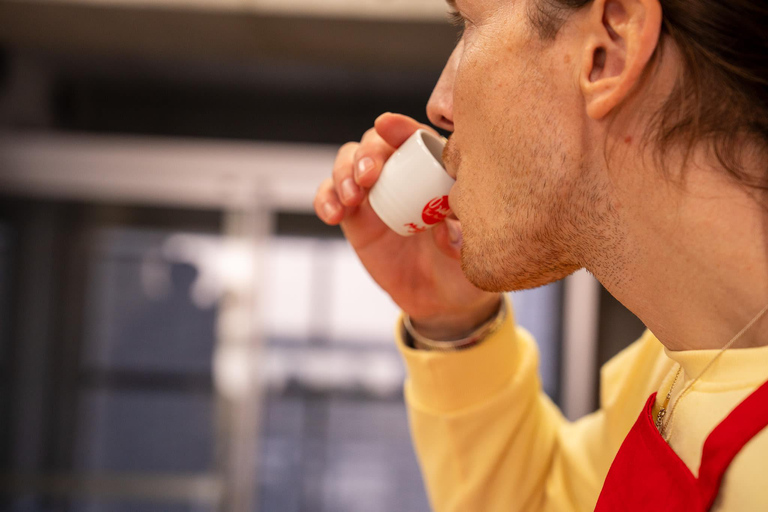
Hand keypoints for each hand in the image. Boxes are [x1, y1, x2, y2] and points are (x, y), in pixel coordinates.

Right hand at [313, 113, 500, 339]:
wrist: (441, 301)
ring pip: (348, 163)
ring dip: (343, 173)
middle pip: (376, 144)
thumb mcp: (471, 253)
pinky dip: (325, 199)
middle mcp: (402, 174)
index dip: (400, 128)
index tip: (387, 125)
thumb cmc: (464, 265)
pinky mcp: (354, 217)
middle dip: (367, 152)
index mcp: (435, 170)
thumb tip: (443, 227)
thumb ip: (460, 236)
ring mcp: (375, 194)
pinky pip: (329, 196)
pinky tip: (332, 215)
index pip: (417, 138)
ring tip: (351, 199)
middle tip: (368, 176)